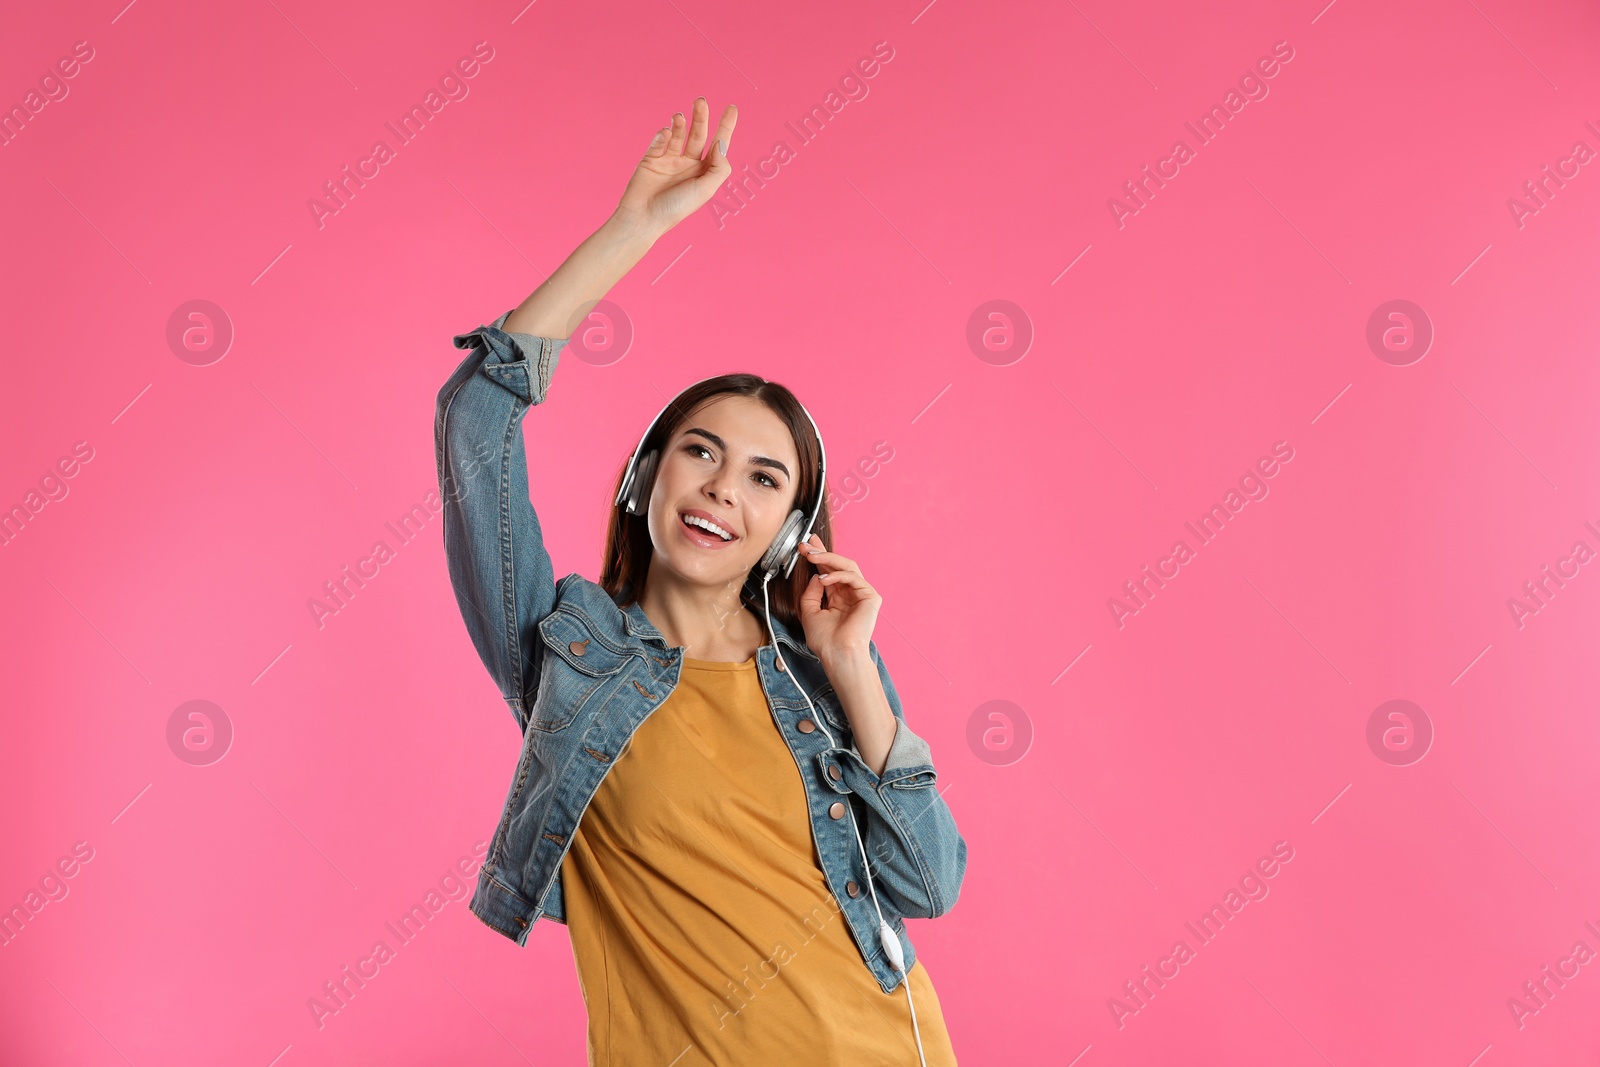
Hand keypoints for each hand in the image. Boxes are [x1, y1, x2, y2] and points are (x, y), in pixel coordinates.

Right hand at [614, 98, 736, 237]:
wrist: (644, 217)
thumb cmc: (677, 208)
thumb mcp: (706, 189)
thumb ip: (719, 167)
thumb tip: (721, 143)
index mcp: (704, 172)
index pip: (718, 145)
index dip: (726, 127)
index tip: (732, 107)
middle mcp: (688, 164)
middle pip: (698, 134)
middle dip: (701, 117)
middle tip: (701, 101)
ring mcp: (669, 160)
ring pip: (678, 134)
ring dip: (680, 123)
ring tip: (679, 117)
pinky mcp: (651, 158)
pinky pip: (659, 141)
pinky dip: (663, 135)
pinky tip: (666, 134)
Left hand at [797, 534, 881, 665]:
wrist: (838, 654)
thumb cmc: (825, 640)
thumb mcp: (809, 611)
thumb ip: (811, 592)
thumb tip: (816, 575)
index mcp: (837, 598)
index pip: (828, 572)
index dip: (818, 558)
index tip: (804, 547)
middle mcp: (850, 594)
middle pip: (838, 565)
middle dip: (822, 552)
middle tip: (807, 544)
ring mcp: (861, 594)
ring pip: (847, 566)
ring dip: (827, 558)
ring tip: (811, 555)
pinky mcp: (870, 596)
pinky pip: (853, 577)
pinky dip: (837, 574)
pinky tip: (823, 578)